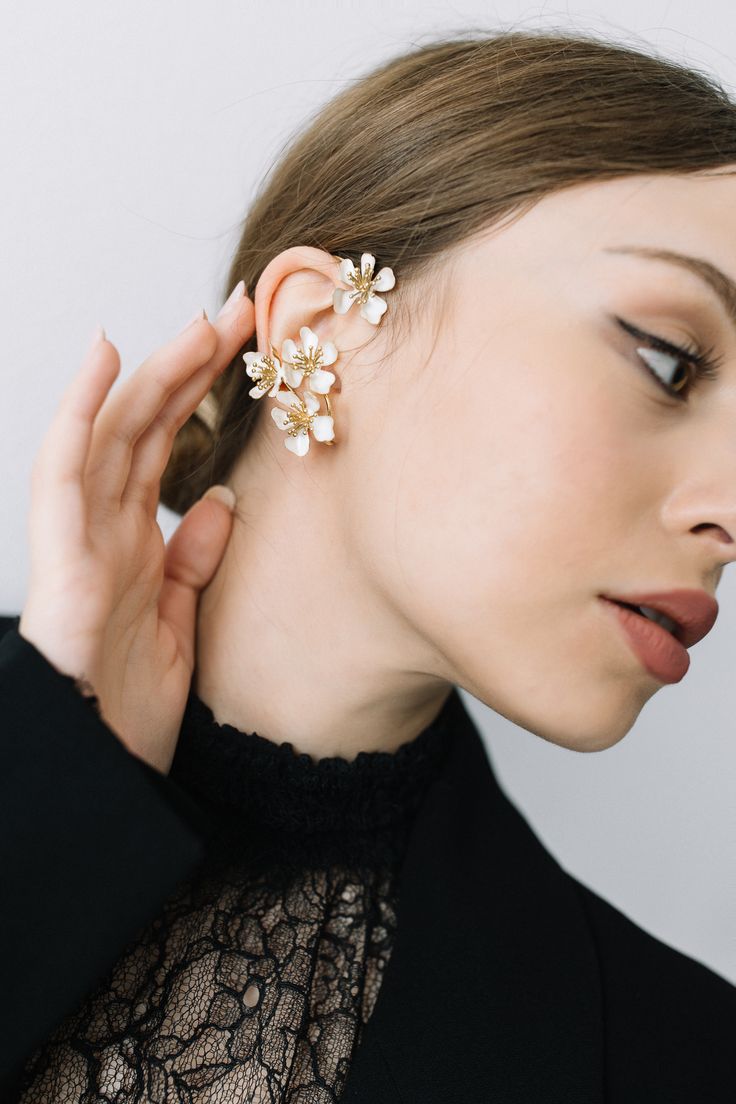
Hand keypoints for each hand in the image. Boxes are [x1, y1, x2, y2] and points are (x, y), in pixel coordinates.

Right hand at [18, 291, 254, 772]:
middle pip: (147, 426)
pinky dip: (80, 410)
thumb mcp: (182, 621)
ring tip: (200, 320)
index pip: (168, 446)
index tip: (250, 348)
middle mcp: (105, 529)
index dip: (203, 391)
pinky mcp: (60, 559)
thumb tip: (222, 498)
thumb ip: (194, 558)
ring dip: (154, 370)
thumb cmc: (128, 708)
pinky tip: (107, 357)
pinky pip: (64, 471)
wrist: (96, 773)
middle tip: (243, 311)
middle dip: (192, 363)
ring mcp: (79, 538)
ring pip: (113, 432)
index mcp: (134, 542)